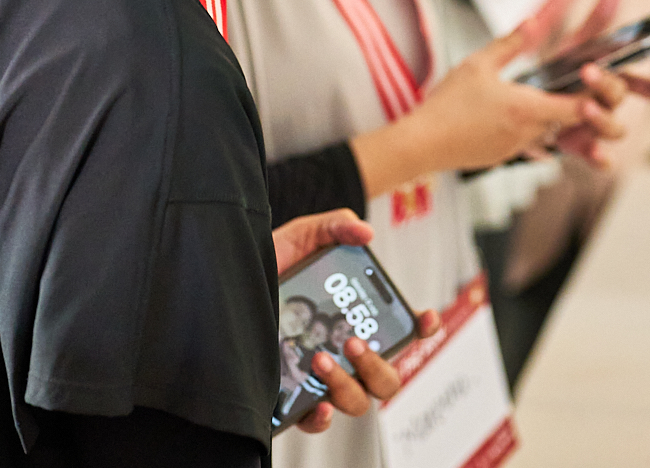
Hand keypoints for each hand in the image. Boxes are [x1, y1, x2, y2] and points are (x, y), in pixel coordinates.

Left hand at [271, 209, 440, 433]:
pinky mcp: (294, 399)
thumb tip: (365, 233)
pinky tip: (316, 402)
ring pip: (357, 400)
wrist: (225, 284)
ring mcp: (322, 377)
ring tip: (321, 359)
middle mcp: (345, 351)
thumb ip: (335, 227)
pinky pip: (317, 421)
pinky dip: (321, 418)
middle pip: (385, 377)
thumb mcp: (303, 236)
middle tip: (354, 341)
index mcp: (355, 316)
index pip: (401, 329)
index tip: (424, 318)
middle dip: (378, 364)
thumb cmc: (271, 264)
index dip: (422, 327)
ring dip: (347, 385)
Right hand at [353, 21, 610, 192]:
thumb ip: (509, 42)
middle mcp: (529, 132)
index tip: (597, 79)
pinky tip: (528, 115)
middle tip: (587, 87)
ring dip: (561, 118)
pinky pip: (536, 143)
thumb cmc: (447, 104)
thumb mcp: (477, 64)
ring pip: (556, 134)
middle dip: (583, 107)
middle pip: (572, 122)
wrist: (422, 145)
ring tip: (557, 97)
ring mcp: (519, 148)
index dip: (594, 95)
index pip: (577, 107)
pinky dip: (540, 129)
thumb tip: (532, 21)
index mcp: (526, 108)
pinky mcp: (507, 156)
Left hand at [546, 0, 649, 162]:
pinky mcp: (581, 146)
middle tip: (587, 71)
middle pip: (621, 97)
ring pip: (614, 128)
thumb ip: (598, 19)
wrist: (524, 103)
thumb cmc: (558, 73)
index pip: (643, 84)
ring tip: (583, 106)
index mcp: (612, 79)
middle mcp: (609, 104)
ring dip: (602, 118)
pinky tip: (592, 153)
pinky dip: (598, 158)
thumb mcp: (576, 45)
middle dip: (608, 84)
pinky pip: (599, 158)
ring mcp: (596, 127)